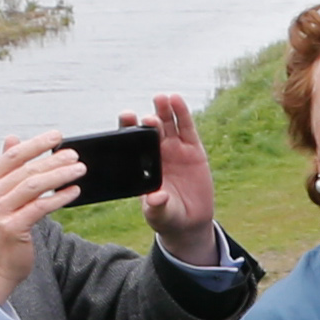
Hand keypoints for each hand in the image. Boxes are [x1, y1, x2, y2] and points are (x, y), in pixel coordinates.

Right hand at [0, 127, 85, 300]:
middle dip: (53, 159)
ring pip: (35, 185)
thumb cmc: (2, 231)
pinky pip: (41, 207)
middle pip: (27, 169)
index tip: (58, 135)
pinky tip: (75, 191)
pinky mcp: (13, 228)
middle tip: (75, 155)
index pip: (13, 156)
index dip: (36, 144)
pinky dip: (60, 197)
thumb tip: (12, 138)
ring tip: (80, 169)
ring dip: (60, 175)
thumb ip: (7, 169)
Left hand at [131, 91, 220, 261]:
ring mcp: (174, 150)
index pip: (131, 143)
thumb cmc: (168, 216)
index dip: (127, 128)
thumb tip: (156, 198)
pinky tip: (176, 100)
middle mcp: (156, 153)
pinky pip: (187, 129)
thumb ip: (157, 206)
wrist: (190, 221)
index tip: (126, 117)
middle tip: (145, 117)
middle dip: (146, 121)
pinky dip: (182, 113)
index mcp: (142, 166)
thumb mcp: (160, 214)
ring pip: (167, 124)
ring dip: (163, 110)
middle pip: (149, 130)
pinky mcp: (193, 150)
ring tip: (161, 98)